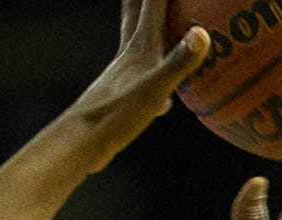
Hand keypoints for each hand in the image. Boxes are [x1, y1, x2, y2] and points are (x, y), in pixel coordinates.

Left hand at [59, 0, 214, 170]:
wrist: (80, 143)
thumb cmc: (115, 116)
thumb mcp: (154, 90)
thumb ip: (178, 62)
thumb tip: (201, 34)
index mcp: (139, 47)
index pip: (153, 3)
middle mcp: (128, 55)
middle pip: (134, 13)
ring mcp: (123, 77)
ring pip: (136, 45)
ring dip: (145, 29)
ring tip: (158, 23)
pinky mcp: (121, 98)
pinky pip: (143, 81)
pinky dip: (154, 78)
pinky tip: (166, 100)